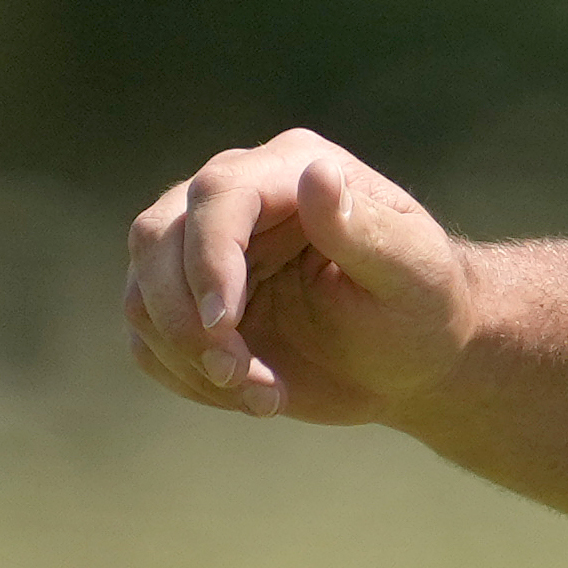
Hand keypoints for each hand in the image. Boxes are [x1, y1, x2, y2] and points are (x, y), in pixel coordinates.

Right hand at [122, 129, 476, 423]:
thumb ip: (362, 228)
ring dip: (189, 356)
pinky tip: (254, 397)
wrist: (412, 358)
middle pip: (156, 238)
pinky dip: (187, 377)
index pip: (217, 195)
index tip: (225, 324)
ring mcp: (203, 250)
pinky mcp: (188, 303)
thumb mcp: (411, 272)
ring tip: (265, 395)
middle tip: (239, 373)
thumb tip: (317, 174)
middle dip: (186, 317)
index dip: (209, 259)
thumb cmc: (423, 306)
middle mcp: (236, 198)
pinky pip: (148, 339)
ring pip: (144, 293)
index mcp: (291, 170)